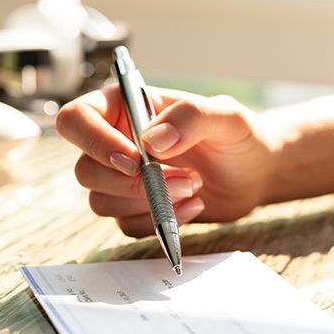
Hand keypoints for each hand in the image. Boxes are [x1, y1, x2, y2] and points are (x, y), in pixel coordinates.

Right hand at [56, 85, 280, 235]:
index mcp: (124, 108)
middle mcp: (115, 143)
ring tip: (194, 187)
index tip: (135, 159)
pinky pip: (127, 225)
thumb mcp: (226, 116)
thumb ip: (191, 117)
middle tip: (184, 178)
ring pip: (101, 202)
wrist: (257, 172)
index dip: (94, 142)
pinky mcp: (138, 209)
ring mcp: (123, 179)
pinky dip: (159, 222)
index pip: (76, 119)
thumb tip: (152, 140)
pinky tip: (193, 206)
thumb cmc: (240, 136)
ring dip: (147, 203)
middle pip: (85, 170)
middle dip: (131, 184)